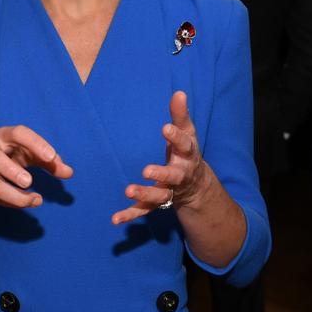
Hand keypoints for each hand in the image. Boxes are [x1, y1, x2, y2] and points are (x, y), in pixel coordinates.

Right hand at [0, 125, 72, 207]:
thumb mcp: (27, 153)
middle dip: (12, 171)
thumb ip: (48, 161)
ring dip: (15, 196)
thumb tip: (69, 172)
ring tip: (36, 200)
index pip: (19, 134)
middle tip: (30, 182)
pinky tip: (23, 203)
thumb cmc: (7, 154)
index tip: (51, 157)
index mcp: (3, 135)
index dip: (36, 143)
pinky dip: (9, 203)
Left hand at [112, 90, 206, 224]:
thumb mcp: (187, 133)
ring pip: (159, 197)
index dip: (175, 137)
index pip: (185, 145)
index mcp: (188, 156)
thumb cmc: (186, 152)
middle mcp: (180, 176)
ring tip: (128, 190)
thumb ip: (180, 115)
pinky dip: (130, 215)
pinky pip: (144, 211)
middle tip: (147, 170)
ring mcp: (169, 191)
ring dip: (144, 194)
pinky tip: (115, 219)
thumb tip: (178, 92)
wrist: (196, 185)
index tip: (165, 128)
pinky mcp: (157, 203)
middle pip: (173, 176)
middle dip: (162, 174)